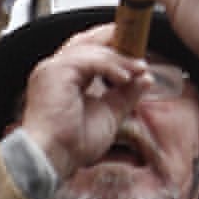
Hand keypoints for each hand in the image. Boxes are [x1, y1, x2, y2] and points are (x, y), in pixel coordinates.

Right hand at [20, 26, 154, 180]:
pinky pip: (89, 59)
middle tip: (140, 49)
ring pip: (91, 49)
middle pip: (86, 41)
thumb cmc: (72, 144)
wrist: (53, 158)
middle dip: (115, 40)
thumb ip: (126, 94)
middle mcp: (55, 69)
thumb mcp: (109, 113)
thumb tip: (146, 78)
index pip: (88, 51)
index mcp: (64, 78)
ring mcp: (52, 68)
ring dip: (119, 58)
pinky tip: (125, 77)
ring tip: (139, 69)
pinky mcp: (55, 72)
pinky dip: (110, 65)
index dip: (113, 49)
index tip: (137, 57)